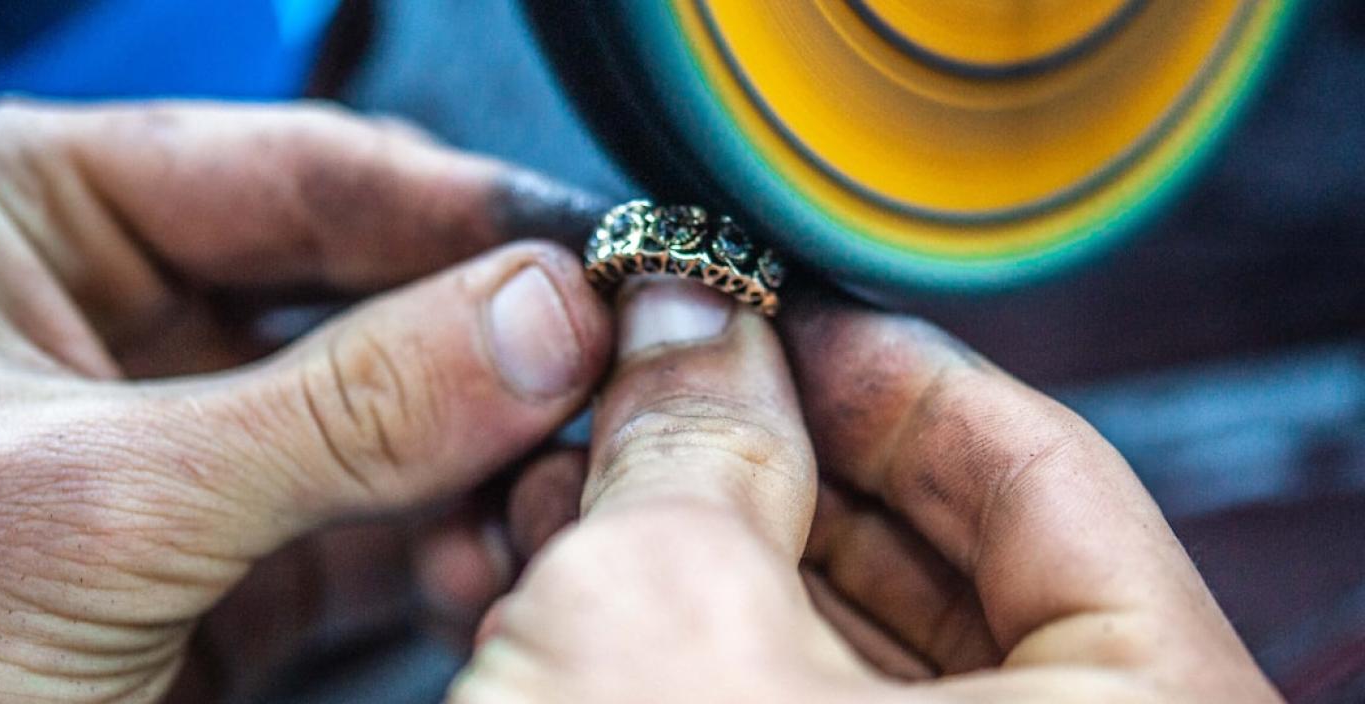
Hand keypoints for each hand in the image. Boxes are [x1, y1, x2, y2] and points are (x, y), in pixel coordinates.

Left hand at [0, 101, 611, 702]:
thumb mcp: (102, 503)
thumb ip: (338, 408)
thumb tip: (542, 319)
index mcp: (30, 219)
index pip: (296, 170)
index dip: (457, 208)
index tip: (590, 248)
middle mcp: (115, 318)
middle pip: (358, 292)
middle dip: (482, 345)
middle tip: (601, 366)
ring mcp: (181, 445)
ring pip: (382, 416)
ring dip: (479, 454)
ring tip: (556, 480)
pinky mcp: (223, 564)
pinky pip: (371, 524)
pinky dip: (446, 543)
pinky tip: (493, 556)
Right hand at [450, 283, 1281, 702]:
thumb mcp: (665, 609)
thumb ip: (702, 436)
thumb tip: (692, 323)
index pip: (1056, 488)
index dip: (905, 376)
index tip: (790, 316)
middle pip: (938, 570)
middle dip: (774, 454)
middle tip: (667, 375)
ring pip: (831, 656)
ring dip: (695, 542)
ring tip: (574, 466)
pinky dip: (669, 642)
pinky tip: (552, 570)